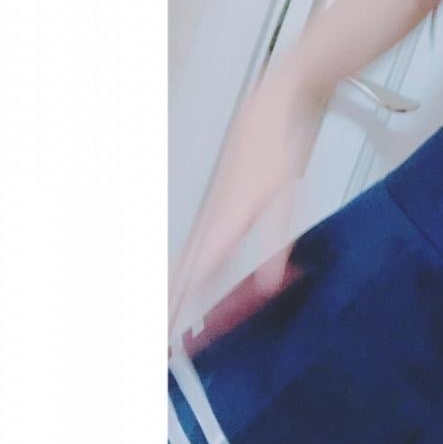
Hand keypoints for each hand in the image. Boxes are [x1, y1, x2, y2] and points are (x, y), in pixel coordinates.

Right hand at [169, 68, 326, 333]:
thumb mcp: (286, 196)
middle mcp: (213, 217)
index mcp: (226, 221)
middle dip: (168, 303)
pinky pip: (199, 241)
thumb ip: (276, 242)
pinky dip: (189, 264)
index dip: (177, 306)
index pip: (194, 275)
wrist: (272, 106)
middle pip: (182, 268)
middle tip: (156, 337)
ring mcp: (215, 207)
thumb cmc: (280, 147)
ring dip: (174, 285)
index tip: (162, 335)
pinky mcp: (222, 200)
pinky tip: (192, 273)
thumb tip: (266, 285)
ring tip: (163, 316)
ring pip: (187, 254)